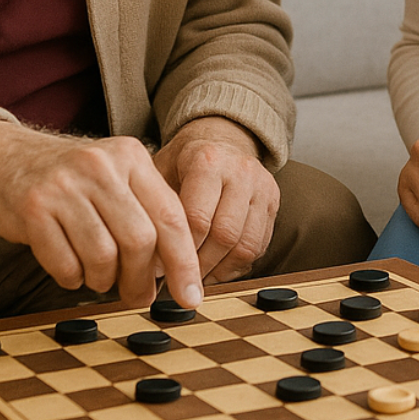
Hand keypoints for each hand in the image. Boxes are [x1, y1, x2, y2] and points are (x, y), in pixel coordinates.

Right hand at [0, 121, 201, 309]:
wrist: (1, 157)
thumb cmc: (69, 179)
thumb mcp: (114, 177)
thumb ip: (146, 212)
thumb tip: (178, 273)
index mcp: (131, 155)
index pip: (171, 216)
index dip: (184, 263)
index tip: (190, 296)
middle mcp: (100, 165)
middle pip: (140, 240)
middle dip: (141, 280)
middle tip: (136, 296)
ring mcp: (65, 185)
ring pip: (103, 257)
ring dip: (103, 281)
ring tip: (97, 276)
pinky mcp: (33, 208)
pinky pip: (66, 266)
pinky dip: (72, 279)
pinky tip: (70, 269)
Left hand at [152, 116, 279, 283]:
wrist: (221, 138)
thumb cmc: (185, 161)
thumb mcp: (161, 170)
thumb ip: (154, 207)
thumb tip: (144, 259)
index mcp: (208, 160)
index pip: (197, 219)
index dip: (179, 251)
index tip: (162, 270)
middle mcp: (241, 171)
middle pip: (224, 235)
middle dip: (200, 266)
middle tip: (180, 280)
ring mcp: (262, 186)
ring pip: (245, 245)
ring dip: (219, 270)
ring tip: (197, 278)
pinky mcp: (274, 201)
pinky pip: (259, 246)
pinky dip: (237, 266)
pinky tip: (216, 269)